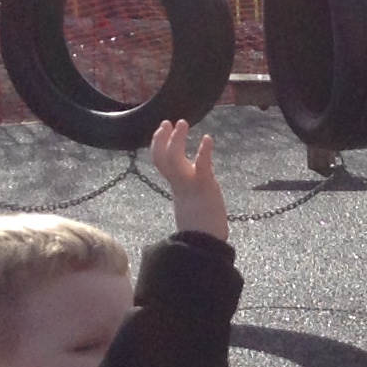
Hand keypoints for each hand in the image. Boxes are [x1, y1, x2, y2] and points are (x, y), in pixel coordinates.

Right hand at [151, 120, 228, 240]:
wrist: (204, 243)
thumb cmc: (201, 229)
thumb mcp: (192, 205)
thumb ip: (190, 193)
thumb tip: (193, 191)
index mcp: (176, 187)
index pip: (161, 162)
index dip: (158, 145)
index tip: (161, 130)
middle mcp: (179, 184)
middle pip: (162, 157)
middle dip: (162, 138)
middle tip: (167, 122)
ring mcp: (190, 184)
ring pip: (174, 158)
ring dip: (177, 139)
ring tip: (183, 123)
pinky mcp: (205, 187)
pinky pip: (201, 166)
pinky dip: (204, 152)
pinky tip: (208, 139)